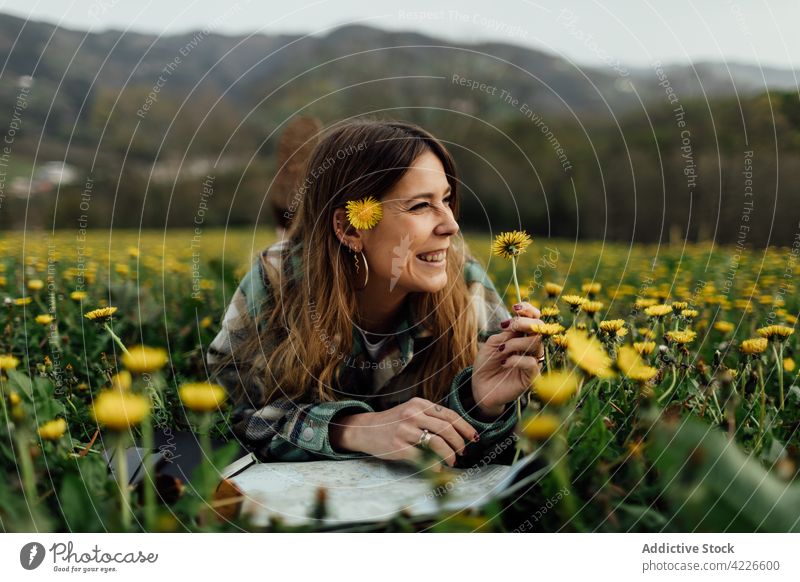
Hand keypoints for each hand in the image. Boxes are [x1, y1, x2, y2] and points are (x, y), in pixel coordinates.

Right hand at [329, 397, 478, 466]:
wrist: (366, 430)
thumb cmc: (394, 422)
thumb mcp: (411, 411)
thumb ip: (431, 416)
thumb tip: (458, 431)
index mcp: (419, 404)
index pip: (449, 415)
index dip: (465, 427)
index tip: (474, 437)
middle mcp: (413, 414)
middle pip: (447, 429)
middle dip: (459, 443)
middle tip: (463, 452)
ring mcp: (405, 430)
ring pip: (438, 442)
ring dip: (450, 455)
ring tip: (452, 461)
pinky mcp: (398, 446)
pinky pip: (423, 457)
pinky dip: (434, 464)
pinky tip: (438, 468)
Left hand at [471, 301, 544, 416]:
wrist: (480, 387)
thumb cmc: (486, 364)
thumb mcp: (491, 344)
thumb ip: (505, 333)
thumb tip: (517, 325)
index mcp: (521, 336)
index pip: (533, 318)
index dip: (528, 310)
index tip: (515, 307)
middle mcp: (530, 347)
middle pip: (539, 327)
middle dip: (524, 323)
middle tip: (508, 326)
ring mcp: (532, 361)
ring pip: (536, 343)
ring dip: (516, 343)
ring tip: (501, 350)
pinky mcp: (532, 376)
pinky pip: (531, 363)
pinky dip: (516, 359)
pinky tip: (504, 363)